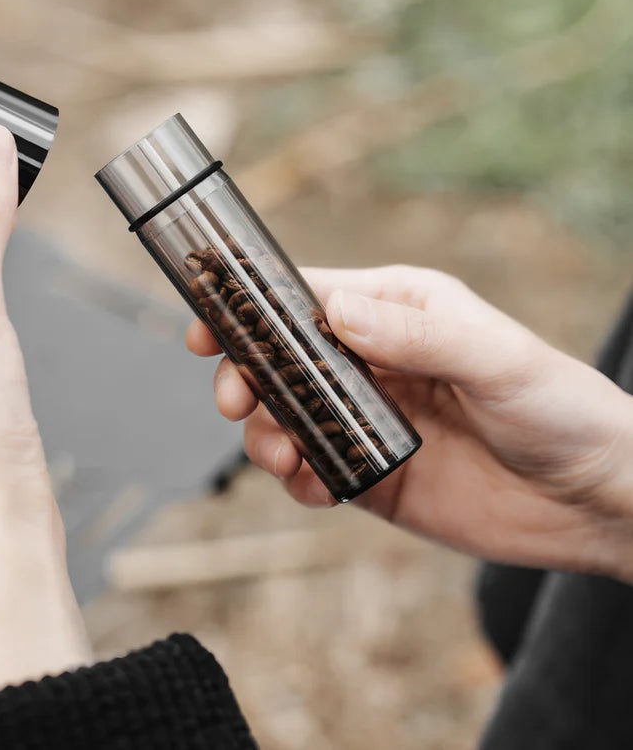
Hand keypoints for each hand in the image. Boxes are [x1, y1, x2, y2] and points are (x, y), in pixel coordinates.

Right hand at [188, 265, 632, 581]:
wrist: (599, 502)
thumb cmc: (562, 408)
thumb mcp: (495, 358)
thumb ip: (416, 336)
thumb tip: (338, 313)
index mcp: (394, 312)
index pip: (304, 297)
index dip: (249, 308)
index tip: (207, 325)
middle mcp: (371, 361)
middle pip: (278, 359)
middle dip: (245, 377)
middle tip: (237, 400)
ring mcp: (365, 419)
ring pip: (284, 416)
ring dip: (265, 433)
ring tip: (282, 455)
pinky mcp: (371, 473)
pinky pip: (311, 470)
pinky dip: (295, 479)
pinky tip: (314, 486)